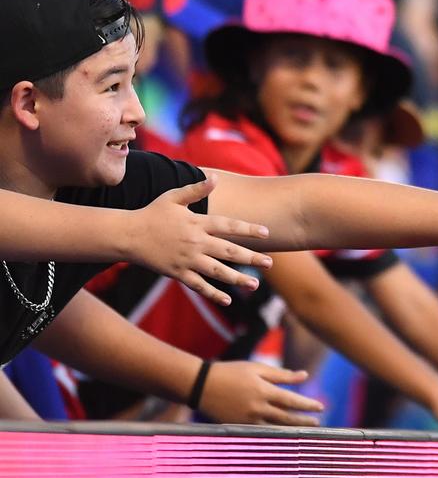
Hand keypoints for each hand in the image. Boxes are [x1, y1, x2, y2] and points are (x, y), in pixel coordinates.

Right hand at [126, 174, 274, 305]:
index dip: (248, 229)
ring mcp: (187, 260)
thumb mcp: (173, 197)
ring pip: (217, 272)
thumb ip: (195, 189)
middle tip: (270, 263)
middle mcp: (195, 242)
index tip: (266, 233)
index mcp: (197, 223)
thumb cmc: (152, 213)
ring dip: (238, 278)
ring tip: (255, 284)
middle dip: (251, 258)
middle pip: (228, 251)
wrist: (127, 235)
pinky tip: (228, 300)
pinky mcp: (178, 273)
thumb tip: (215, 178)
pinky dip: (213, 294)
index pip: (228, 225)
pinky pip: (199, 286)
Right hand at [198, 361, 322, 425]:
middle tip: (318, 423)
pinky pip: (261, 431)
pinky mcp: (240, 426)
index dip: (307, 405)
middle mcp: (257, 408)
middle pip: (286, 418)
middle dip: (303, 421)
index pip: (292, 401)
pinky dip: (274, 432)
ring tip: (304, 430)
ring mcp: (248, 419)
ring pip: (275, 428)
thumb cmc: (232, 372)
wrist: (203, 385)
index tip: (320, 407)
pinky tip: (283, 432)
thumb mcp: (257, 369)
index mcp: (263, 391)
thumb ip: (282, 375)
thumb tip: (304, 376)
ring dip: (291, 429)